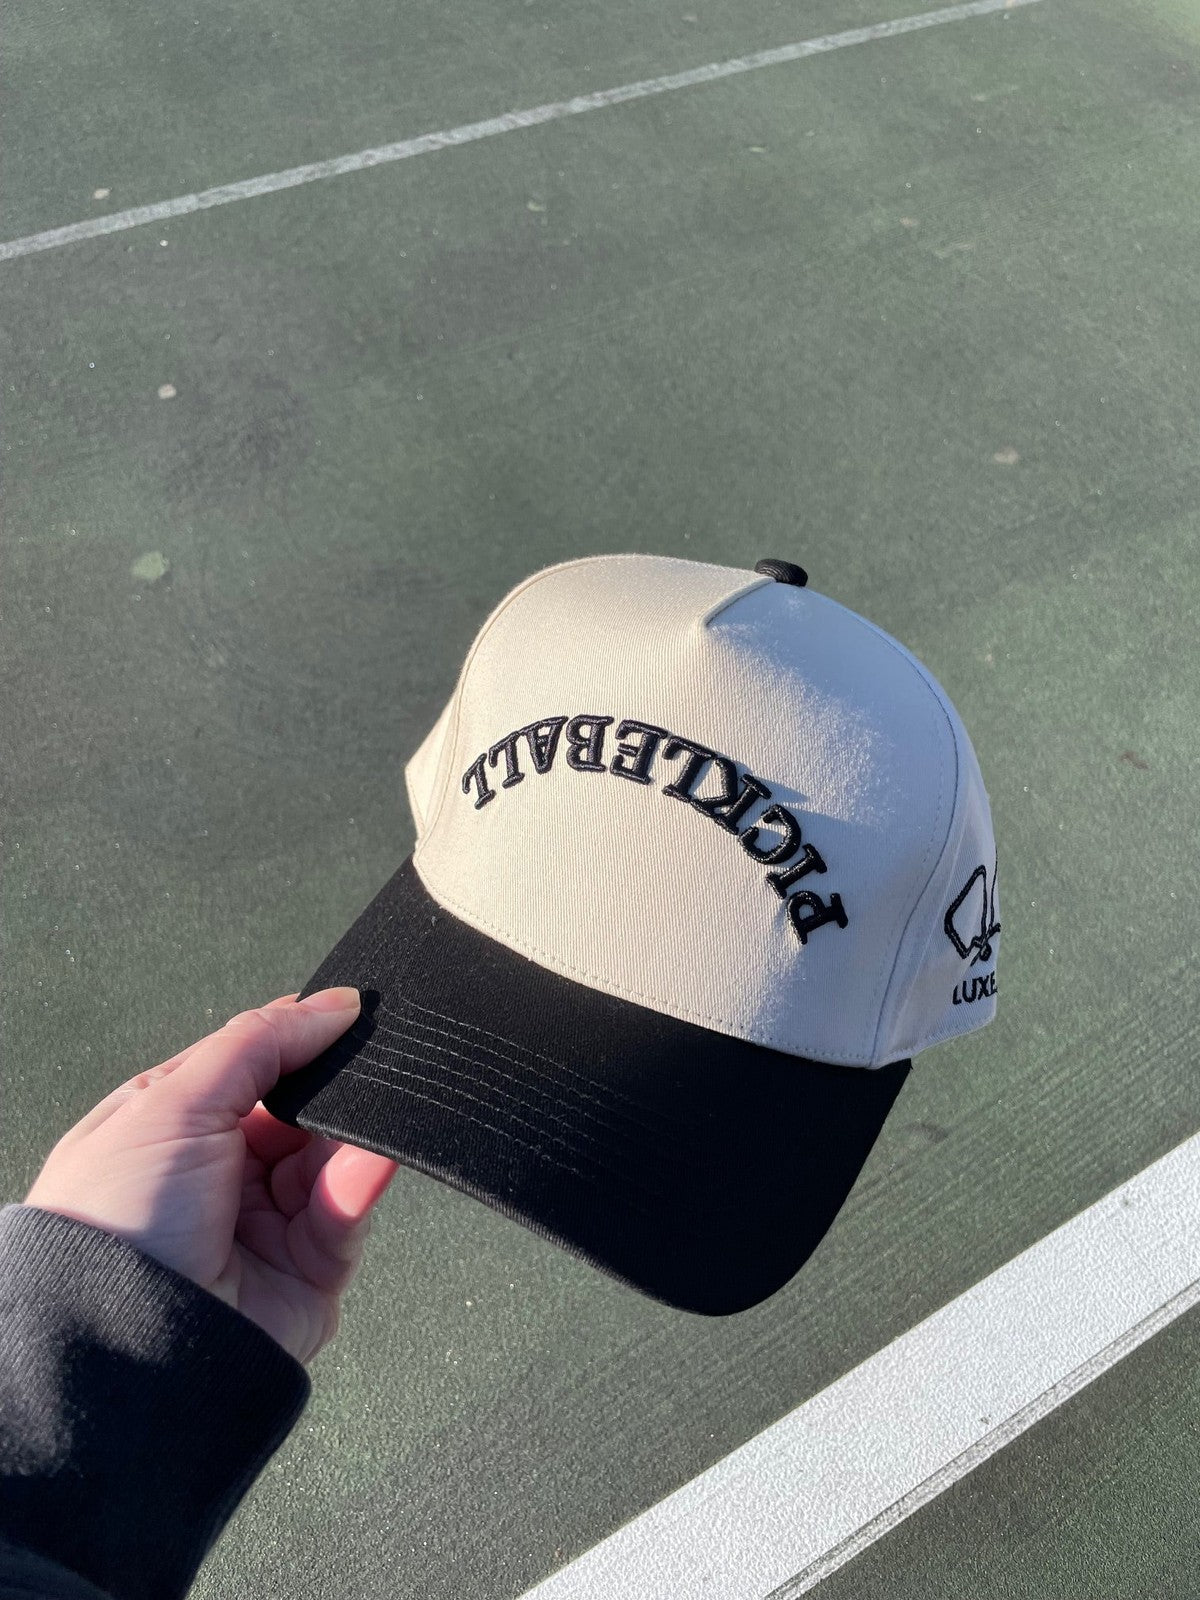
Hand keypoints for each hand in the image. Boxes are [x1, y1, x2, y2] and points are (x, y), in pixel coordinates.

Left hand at [24, 988, 399, 1365]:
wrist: (119, 1345)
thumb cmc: (115, 1221)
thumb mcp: (175, 1101)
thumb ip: (260, 1043)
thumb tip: (333, 1005)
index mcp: (174, 1123)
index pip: (254, 1063)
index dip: (298, 1037)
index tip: (347, 1012)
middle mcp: (219, 1172)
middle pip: (302, 1110)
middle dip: (334, 1088)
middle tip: (365, 1060)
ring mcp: (263, 1224)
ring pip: (333, 1158)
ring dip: (354, 1135)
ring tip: (371, 1113)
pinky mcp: (306, 1274)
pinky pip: (349, 1213)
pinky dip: (363, 1180)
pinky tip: (374, 1155)